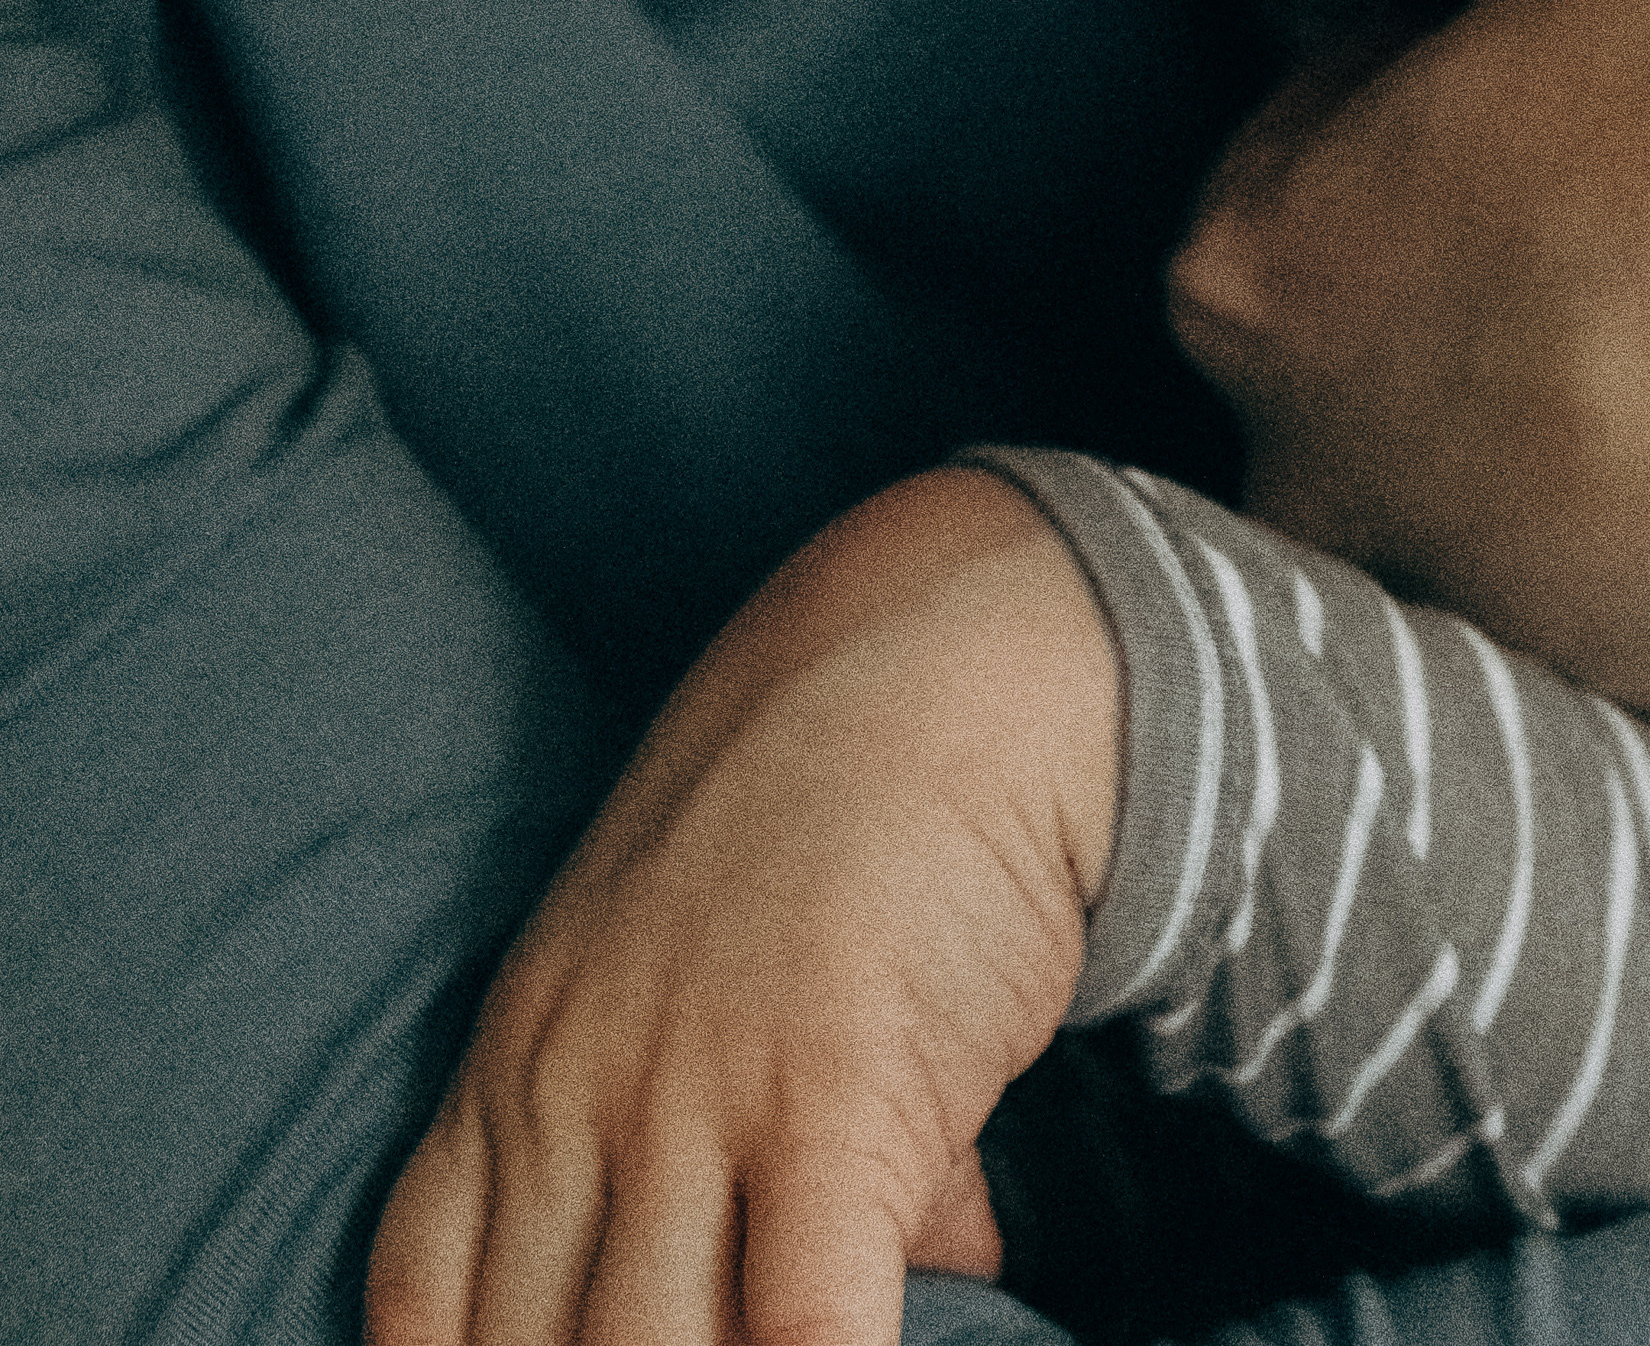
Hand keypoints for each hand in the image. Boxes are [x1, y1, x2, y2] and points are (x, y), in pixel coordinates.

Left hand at [364, 468, 1119, 1345]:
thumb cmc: (847, 813)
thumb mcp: (723, 966)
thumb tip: (939, 1270)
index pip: (423, 1310)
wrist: (943, 653)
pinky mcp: (832, 1100)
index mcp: (520, 1061)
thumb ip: (768, 1130)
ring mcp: (692, 1096)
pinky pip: (799, 1328)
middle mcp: (573, 1091)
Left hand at [1171, 0, 1649, 786]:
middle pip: (1382, 398)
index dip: (1411, 105)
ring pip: (1543, 545)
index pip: (1290, 181)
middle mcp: (1341, 509)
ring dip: (1616, 459)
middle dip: (1480, 319)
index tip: (1520, 78)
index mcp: (1259, 292)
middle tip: (1629, 226)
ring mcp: (1526, 652)